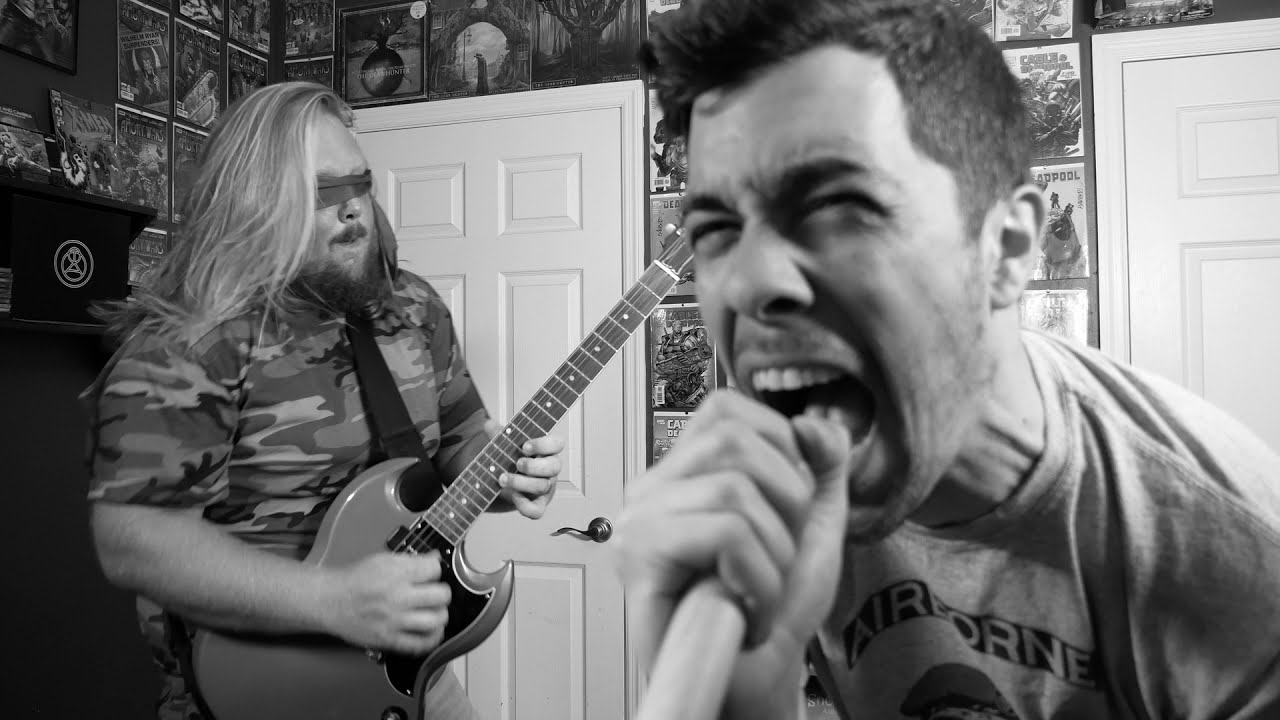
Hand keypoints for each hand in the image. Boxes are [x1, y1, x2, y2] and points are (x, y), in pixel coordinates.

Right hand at [321, 551, 451, 654]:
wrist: (330, 601)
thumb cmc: (356, 579)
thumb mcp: (383, 560)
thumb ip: (411, 560)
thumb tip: (435, 557)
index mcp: (397, 573)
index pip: (435, 569)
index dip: (435, 570)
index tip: (430, 574)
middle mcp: (398, 597)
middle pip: (441, 596)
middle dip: (442, 593)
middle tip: (434, 594)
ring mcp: (394, 620)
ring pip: (436, 621)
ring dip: (439, 615)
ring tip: (433, 612)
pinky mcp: (389, 640)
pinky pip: (420, 644)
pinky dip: (431, 639)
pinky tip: (431, 632)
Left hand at [486, 418, 562, 518]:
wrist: (508, 480)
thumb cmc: (512, 458)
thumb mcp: (507, 444)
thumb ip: (500, 434)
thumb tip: (488, 424)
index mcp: (547, 450)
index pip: (557, 444)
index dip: (544, 445)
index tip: (525, 446)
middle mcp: (550, 469)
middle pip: (554, 467)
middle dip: (534, 465)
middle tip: (517, 463)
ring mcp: (545, 488)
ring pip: (543, 487)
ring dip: (521, 483)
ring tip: (502, 479)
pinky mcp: (537, 505)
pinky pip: (537, 510)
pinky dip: (525, 506)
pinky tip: (513, 497)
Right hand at [612, 391, 850, 715]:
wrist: (750, 682)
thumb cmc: (769, 611)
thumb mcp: (812, 525)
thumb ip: (823, 465)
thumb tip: (816, 423)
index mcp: (684, 474)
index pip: (725, 410)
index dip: (778, 446)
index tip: (788, 507)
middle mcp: (651, 490)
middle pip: (734, 440)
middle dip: (787, 502)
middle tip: (777, 556)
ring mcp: (639, 523)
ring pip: (734, 490)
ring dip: (776, 554)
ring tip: (759, 590)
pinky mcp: (639, 560)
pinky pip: (726, 535)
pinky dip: (760, 581)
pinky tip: (746, 608)